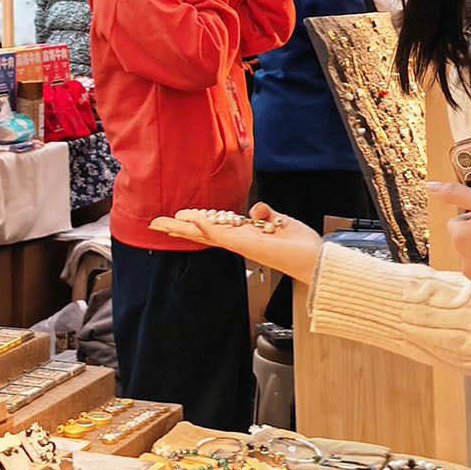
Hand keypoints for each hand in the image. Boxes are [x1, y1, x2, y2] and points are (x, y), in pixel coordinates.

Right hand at [150, 204, 321, 280]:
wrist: (314, 259)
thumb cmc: (300, 245)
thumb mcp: (281, 221)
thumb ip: (265, 213)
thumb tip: (255, 210)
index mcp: (245, 236)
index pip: (213, 228)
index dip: (195, 222)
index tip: (179, 217)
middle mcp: (238, 242)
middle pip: (202, 234)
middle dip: (179, 229)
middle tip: (156, 224)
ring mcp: (239, 244)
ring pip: (204, 235)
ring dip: (182, 227)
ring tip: (162, 223)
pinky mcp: (244, 245)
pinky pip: (219, 234)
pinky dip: (203, 227)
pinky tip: (189, 221)